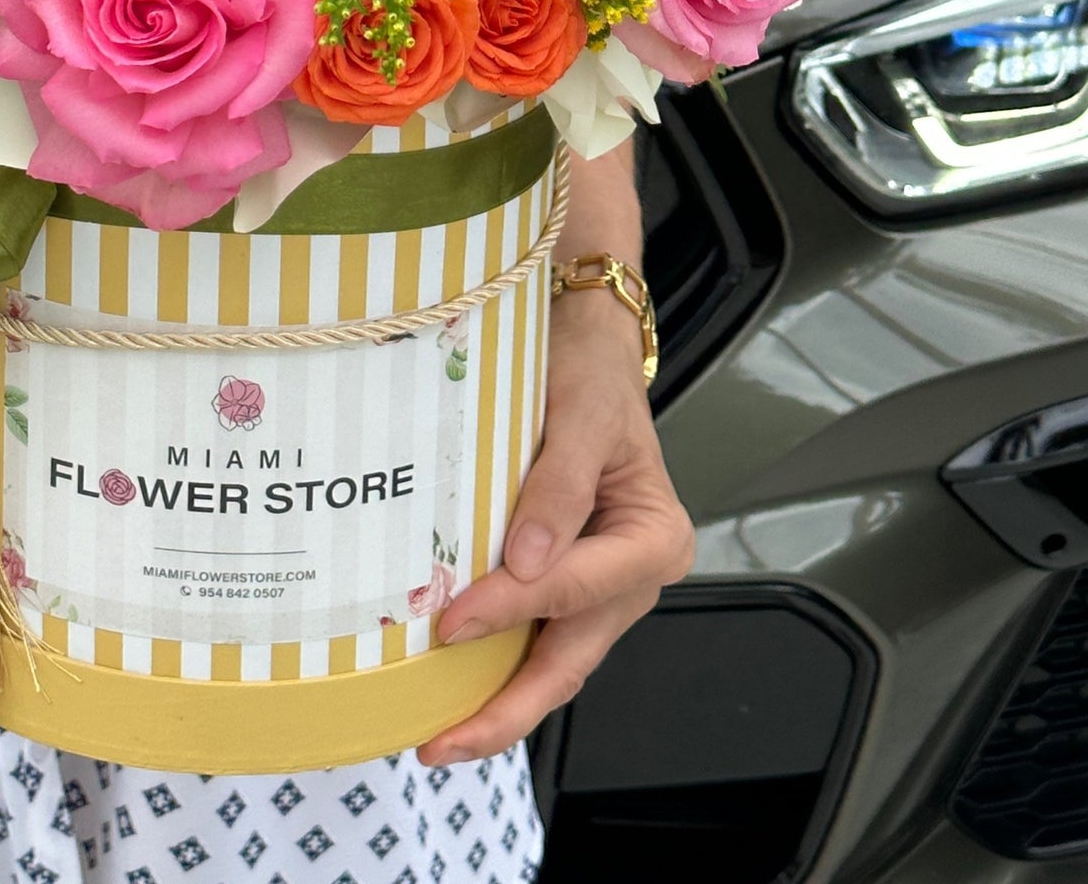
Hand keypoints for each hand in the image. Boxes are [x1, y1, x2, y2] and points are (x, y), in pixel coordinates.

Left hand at [417, 286, 693, 763]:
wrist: (585, 345)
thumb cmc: (587, 374)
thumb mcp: (578, 416)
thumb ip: (558, 487)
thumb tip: (526, 562)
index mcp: (653, 540)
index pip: (576, 590)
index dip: (512, 609)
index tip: (450, 622)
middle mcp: (632, 577)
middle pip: (570, 660)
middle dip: (504, 711)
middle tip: (437, 743)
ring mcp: (599, 587)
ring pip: (550, 660)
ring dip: (495, 700)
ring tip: (434, 733)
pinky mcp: (565, 580)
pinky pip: (533, 635)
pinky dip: (495, 662)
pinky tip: (447, 681)